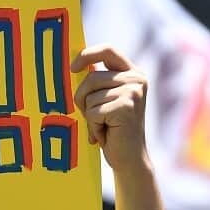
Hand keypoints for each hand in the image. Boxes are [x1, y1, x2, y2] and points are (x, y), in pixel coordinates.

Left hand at [71, 45, 150, 173]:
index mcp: (133, 73)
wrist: (129, 159)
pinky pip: (93, 111)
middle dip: (83, 99)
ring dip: (89, 116)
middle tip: (92, 117)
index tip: (72, 68)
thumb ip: (97, 82)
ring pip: (90, 96)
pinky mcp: (126, 106)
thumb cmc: (113, 130)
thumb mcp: (105, 99)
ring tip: (104, 126)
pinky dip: (94, 126)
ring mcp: (133, 92)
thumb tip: (72, 66)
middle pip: (91, 78)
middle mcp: (136, 79)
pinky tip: (107, 133)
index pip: (108, 50)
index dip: (87, 55)